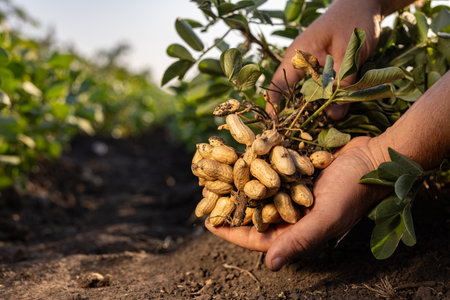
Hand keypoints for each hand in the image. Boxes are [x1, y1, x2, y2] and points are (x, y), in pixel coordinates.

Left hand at [206, 136, 388, 270]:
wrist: (373, 157)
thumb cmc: (353, 191)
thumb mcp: (326, 218)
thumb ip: (299, 240)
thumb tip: (270, 266)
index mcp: (297, 230)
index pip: (258, 236)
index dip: (232, 231)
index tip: (208, 223)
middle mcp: (292, 212)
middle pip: (254, 212)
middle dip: (230, 204)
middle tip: (206, 194)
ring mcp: (292, 190)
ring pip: (258, 189)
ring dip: (237, 182)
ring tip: (216, 174)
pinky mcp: (295, 170)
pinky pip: (268, 170)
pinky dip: (253, 164)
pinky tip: (237, 155)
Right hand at [267, 0, 382, 118]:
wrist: (365, 2)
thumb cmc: (354, 21)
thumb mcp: (349, 54)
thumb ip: (343, 85)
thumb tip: (333, 117)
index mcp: (297, 56)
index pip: (278, 85)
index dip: (274, 107)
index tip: (276, 126)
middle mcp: (300, 62)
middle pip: (291, 93)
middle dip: (296, 114)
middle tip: (301, 135)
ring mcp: (311, 65)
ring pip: (307, 92)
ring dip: (312, 108)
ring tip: (316, 127)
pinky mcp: (324, 67)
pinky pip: (319, 87)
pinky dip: (324, 99)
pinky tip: (331, 110)